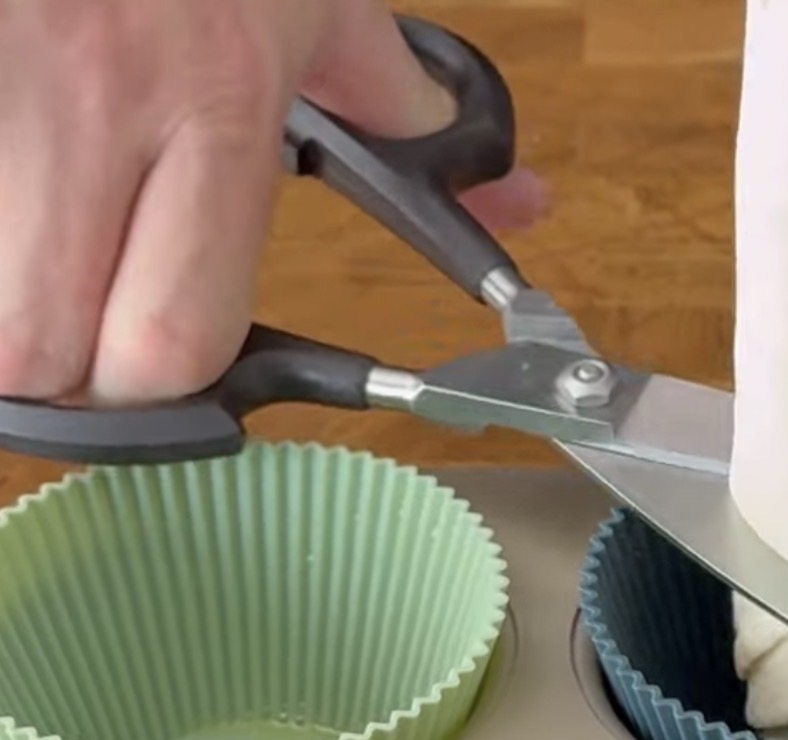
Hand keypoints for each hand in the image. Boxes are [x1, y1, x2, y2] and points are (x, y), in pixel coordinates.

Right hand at [0, 0, 545, 405]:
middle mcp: (94, 95)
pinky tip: (13, 222)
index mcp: (213, 99)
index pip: (172, 339)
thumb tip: (512, 205)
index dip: (160, 386)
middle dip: (67, 375)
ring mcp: (0, 80)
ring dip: (6, 320)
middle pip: (44, 353)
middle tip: (86, 337)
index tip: (162, 367)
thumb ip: (396, 110)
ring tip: (40, 270)